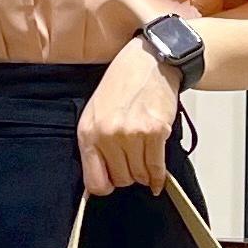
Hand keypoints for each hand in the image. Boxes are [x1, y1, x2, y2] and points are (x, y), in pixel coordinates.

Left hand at [77, 37, 181, 196]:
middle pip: (121, 180)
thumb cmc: (121, 85)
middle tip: (133, 162)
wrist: (148, 62)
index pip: (95, 182)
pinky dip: (158, 178)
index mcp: (88, 133)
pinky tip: (158, 180)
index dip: (107, 185)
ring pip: (140, 176)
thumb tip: (102, 178)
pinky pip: (156, 167)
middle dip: (129, 175)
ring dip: (144, 173)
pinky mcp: (154, 132)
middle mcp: (108, 136)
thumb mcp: (95, 113)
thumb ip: (95, 145)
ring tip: (144, 160)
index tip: (113, 181)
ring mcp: (132, 135)